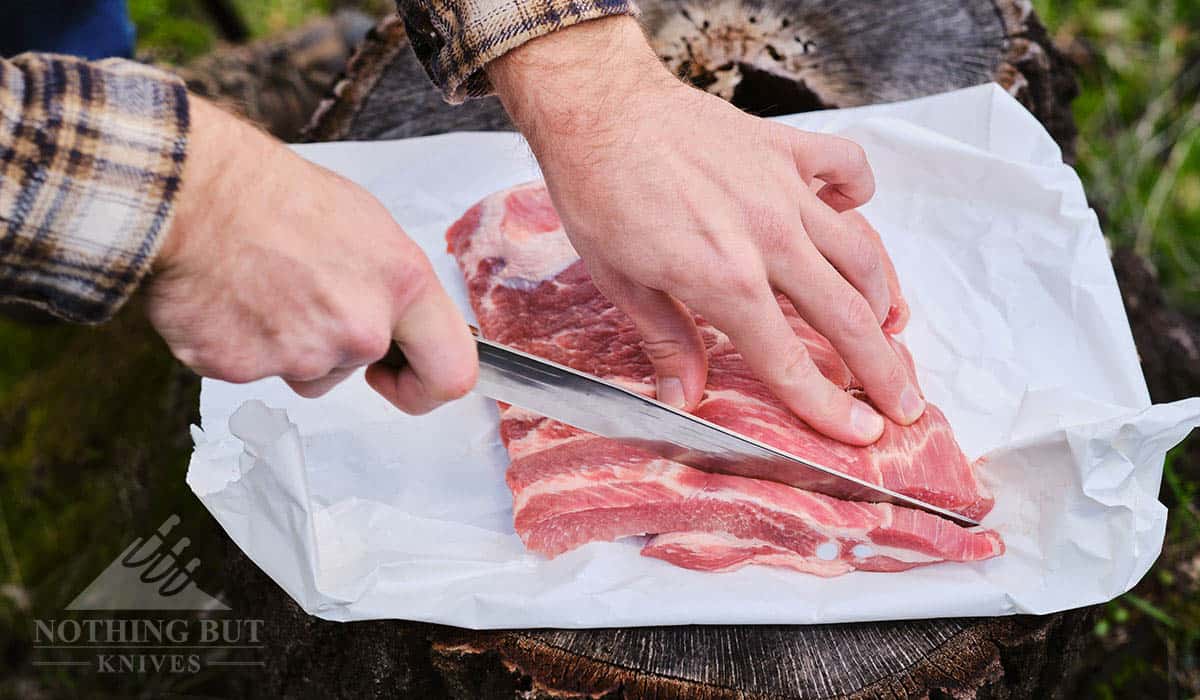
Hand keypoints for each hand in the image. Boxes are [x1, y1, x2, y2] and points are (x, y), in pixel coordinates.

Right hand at [146, 97, 476, 412]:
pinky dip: (239, 342)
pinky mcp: (243, 370)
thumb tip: (394, 317)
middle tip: (300, 290)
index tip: (398, 371)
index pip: (451, 373)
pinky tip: (228, 296)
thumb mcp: (366, 225)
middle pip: (357, 366)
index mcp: (402, 287)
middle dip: (335, 343)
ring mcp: (301, 356)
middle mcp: (360, 330)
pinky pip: (251, 369)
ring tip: (261, 283)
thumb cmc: (275, 193)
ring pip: (304, 371)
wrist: (191, 191)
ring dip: (286, 342)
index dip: (425, 383)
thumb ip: (389, 286)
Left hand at [488, 17, 922, 444]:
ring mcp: (785, 189)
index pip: (791, 362)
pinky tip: (849, 215)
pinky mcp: (786, 149)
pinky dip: (858, 195)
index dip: (830, 408)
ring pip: (862, 252)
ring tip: (890, 328)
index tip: (862, 435)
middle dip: (885, 371)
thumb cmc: (599, 193)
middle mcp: (769, 238)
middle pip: (848, 317)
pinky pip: (848, 170)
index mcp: (725, 280)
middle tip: (906, 403)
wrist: (599, 108)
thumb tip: (683, 399)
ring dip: (883, 297)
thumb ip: (665, 341)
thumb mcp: (620, 281)